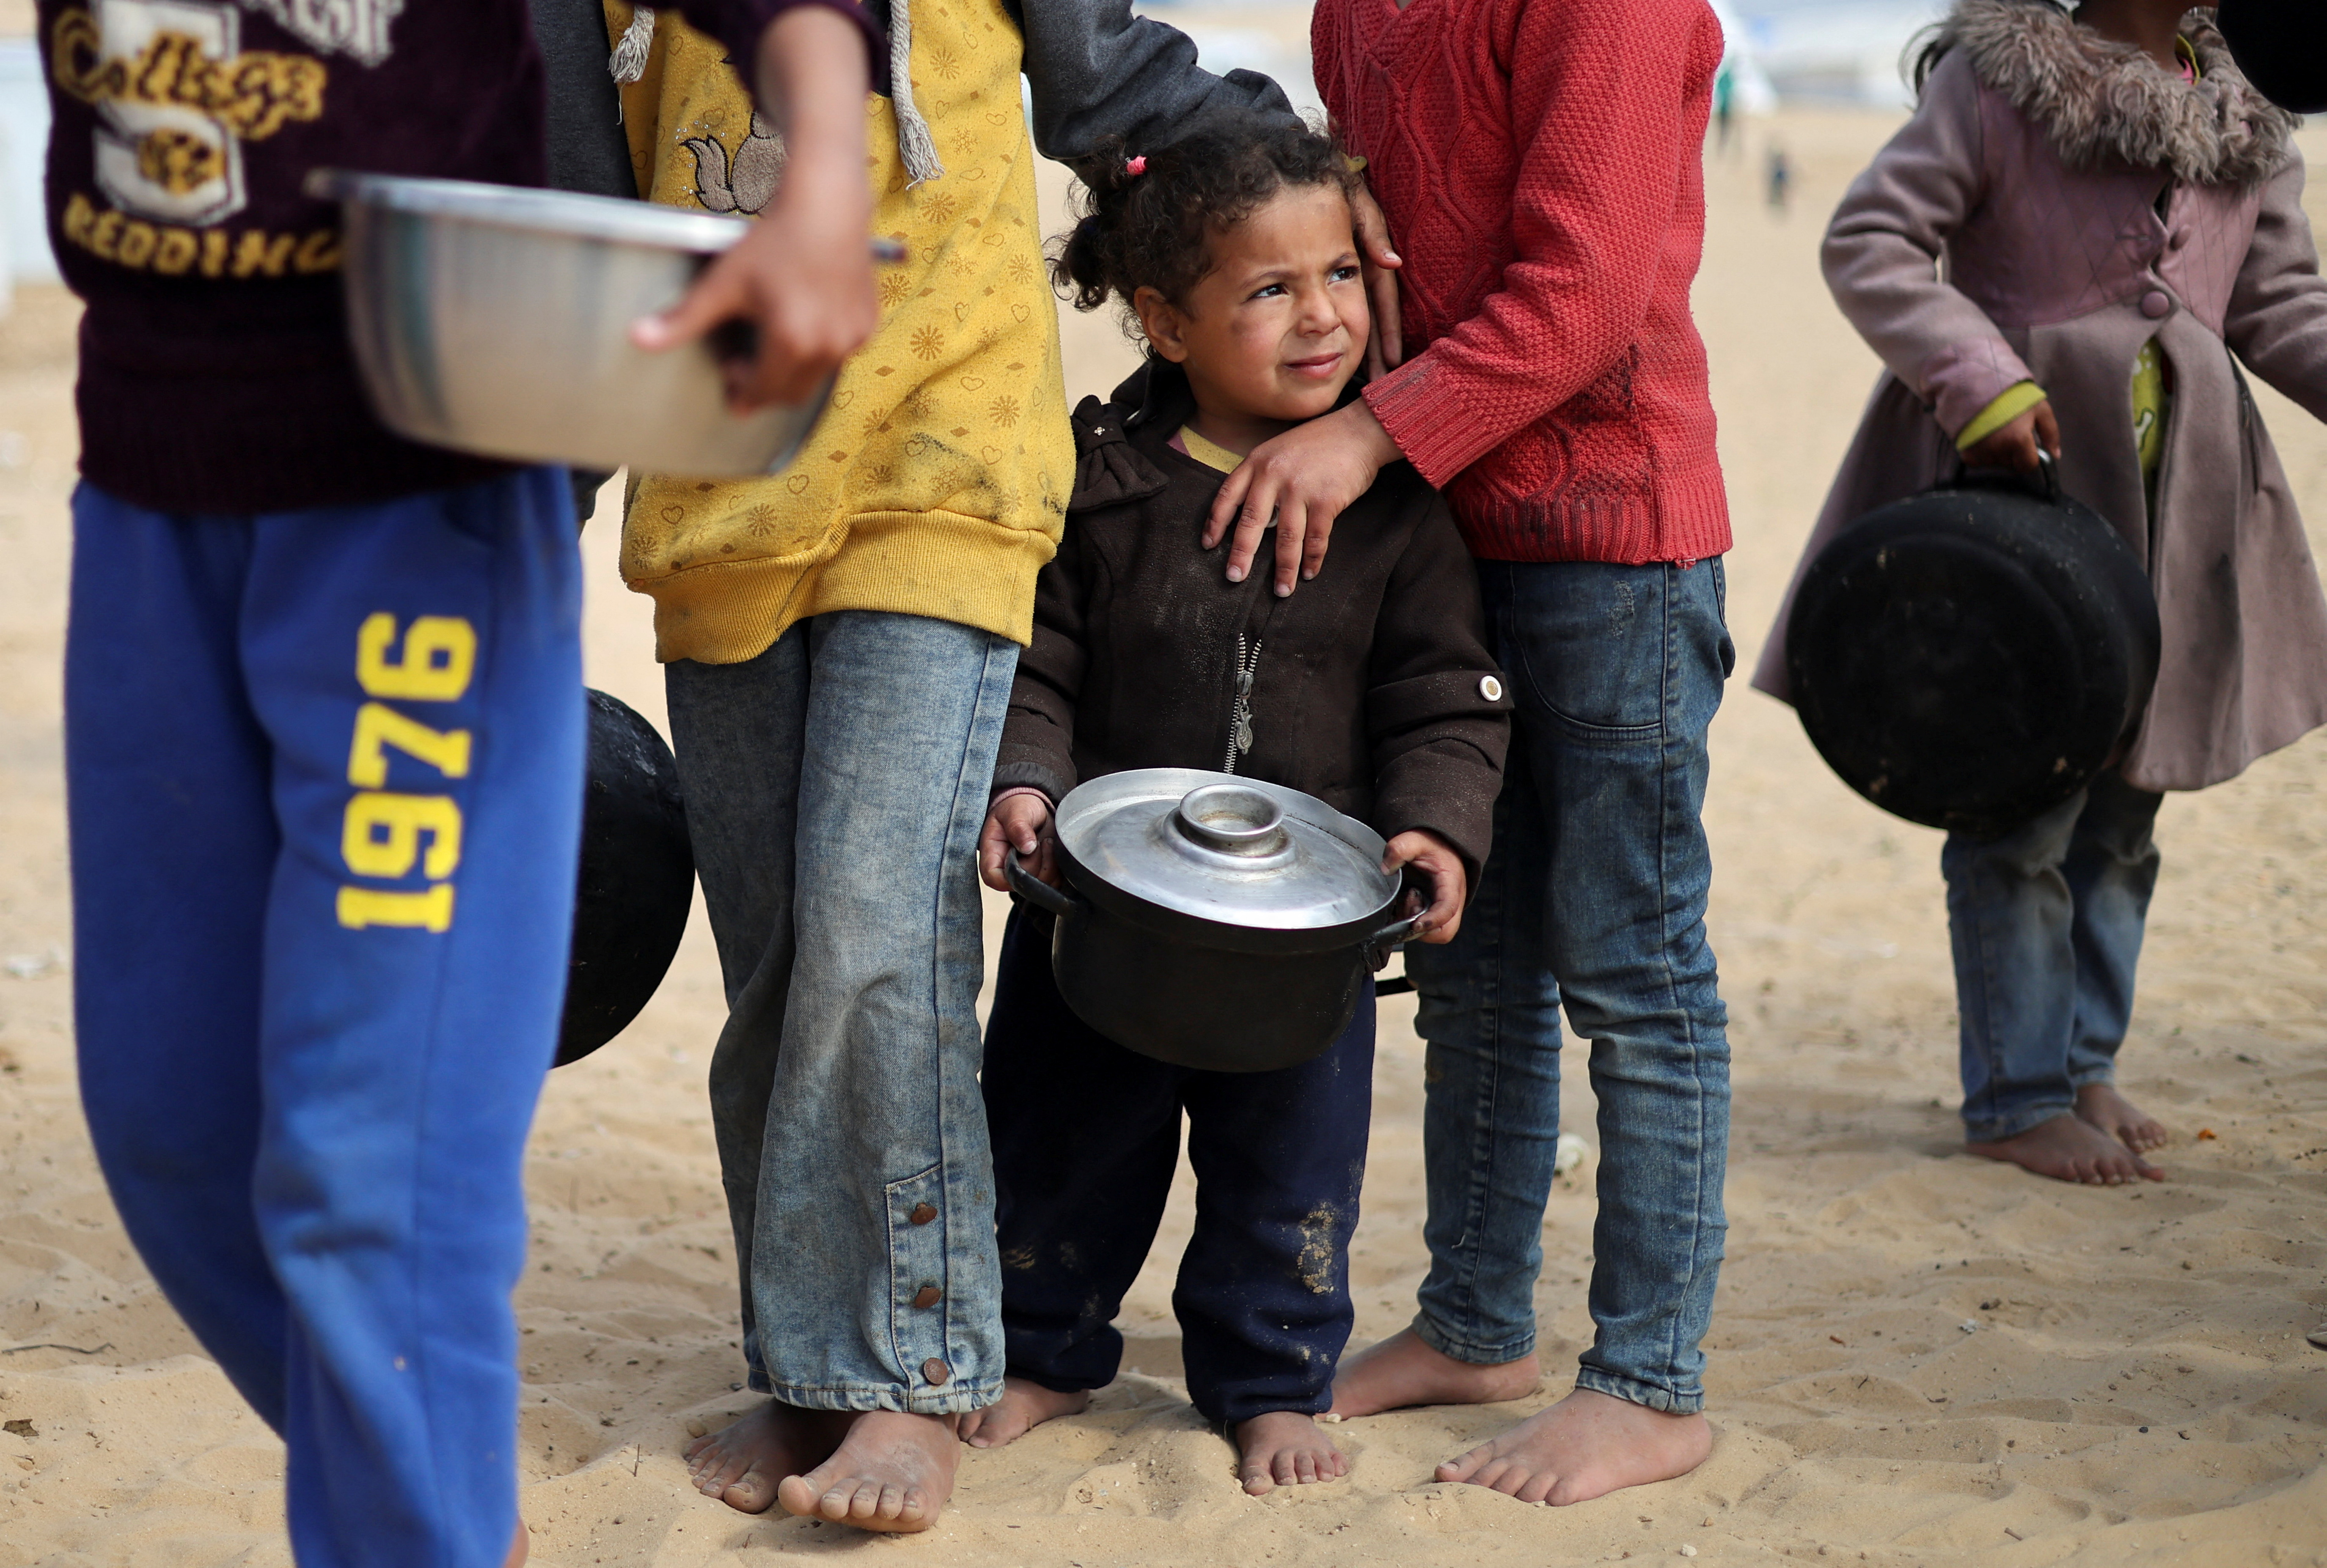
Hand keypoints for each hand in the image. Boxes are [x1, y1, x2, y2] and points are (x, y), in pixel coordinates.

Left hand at [629, 8, 875, 409]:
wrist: (827, 206)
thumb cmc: (774, 241)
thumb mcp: (724, 282)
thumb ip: (684, 318)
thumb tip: (637, 339)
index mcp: (791, 342)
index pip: (762, 390)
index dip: (742, 390)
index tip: (730, 376)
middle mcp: (828, 348)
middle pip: (791, 394)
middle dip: (766, 388)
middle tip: (745, 368)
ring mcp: (853, 338)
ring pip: (816, 378)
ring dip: (791, 372)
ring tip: (771, 343)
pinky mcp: (867, 325)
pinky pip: (838, 355)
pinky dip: (817, 352)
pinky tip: (801, 323)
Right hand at [978, 793, 1059, 893]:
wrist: (1033, 807)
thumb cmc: (1017, 808)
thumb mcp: (1015, 811)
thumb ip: (1018, 827)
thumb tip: (1027, 847)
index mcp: (992, 857)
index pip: (995, 879)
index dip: (1014, 873)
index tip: (1028, 851)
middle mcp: (1007, 870)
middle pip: (1023, 883)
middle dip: (1037, 861)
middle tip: (1040, 840)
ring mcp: (1025, 875)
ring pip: (1040, 885)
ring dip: (1050, 863)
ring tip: (1047, 842)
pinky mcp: (1042, 875)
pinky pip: (1054, 882)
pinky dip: (1058, 867)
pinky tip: (1053, 849)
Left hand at [1204, 399, 1403, 595]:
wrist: (1358, 431)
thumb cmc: (1319, 442)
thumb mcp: (1279, 450)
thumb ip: (1263, 477)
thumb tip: (1255, 518)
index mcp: (1257, 461)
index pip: (1227, 496)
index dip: (1216, 523)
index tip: (1208, 545)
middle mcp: (1273, 474)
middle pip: (1251, 522)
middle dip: (1242, 554)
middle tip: (1234, 578)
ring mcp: (1299, 488)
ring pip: (1285, 537)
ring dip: (1284, 568)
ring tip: (1281, 590)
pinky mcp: (1325, 500)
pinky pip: (1315, 538)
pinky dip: (1312, 559)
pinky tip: (1309, 573)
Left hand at [1349, 183, 1403, 377]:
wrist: (1302, 176)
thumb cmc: (1333, 184)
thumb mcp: (1356, 201)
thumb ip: (1372, 228)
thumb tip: (1393, 264)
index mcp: (1370, 257)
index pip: (1383, 300)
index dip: (1387, 331)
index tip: (1390, 361)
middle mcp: (1362, 269)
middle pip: (1374, 317)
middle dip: (1380, 352)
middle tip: (1382, 385)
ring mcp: (1350, 274)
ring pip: (1360, 318)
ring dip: (1366, 349)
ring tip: (1369, 381)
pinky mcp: (1337, 274)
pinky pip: (1346, 309)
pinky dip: (1351, 332)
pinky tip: (1348, 357)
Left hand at [1383, 829, 1466, 944]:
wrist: (1438, 841)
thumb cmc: (1430, 842)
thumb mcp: (1414, 840)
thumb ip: (1399, 849)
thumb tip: (1385, 869)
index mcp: (1451, 883)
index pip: (1447, 909)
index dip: (1432, 921)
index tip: (1415, 924)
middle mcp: (1453, 899)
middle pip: (1446, 931)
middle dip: (1424, 929)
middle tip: (1408, 908)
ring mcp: (1445, 907)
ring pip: (1435, 933)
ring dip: (1416, 926)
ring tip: (1406, 901)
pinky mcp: (1436, 911)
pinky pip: (1427, 929)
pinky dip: (1412, 924)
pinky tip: (1404, 904)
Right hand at [1961, 399, 2059, 474]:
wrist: (1980, 382)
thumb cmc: (2013, 394)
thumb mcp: (2039, 408)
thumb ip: (2051, 433)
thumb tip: (2055, 455)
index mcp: (2018, 440)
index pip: (2027, 466)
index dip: (2030, 457)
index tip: (2027, 446)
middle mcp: (1998, 449)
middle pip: (2011, 464)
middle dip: (2014, 453)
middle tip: (2010, 432)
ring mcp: (1980, 451)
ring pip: (1995, 463)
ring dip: (1998, 453)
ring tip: (1996, 431)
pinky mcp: (1966, 452)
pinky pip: (1978, 461)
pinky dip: (1982, 453)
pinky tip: (1983, 437)